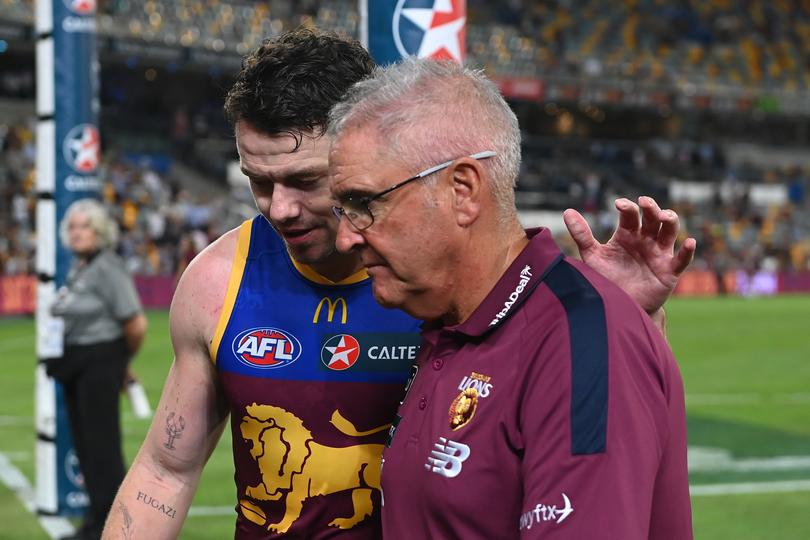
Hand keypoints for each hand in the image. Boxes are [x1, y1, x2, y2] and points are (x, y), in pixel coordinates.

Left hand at [563, 196, 695, 313]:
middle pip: (652, 218)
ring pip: (670, 231)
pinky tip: (689, 242)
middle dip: (651, 208)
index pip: (630, 215)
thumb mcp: (592, 256)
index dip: (627, 207)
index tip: (619, 204)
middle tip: (644, 203)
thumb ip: (582, 235)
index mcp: (627, 234)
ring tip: (664, 216)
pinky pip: (682, 259)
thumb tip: (567, 211)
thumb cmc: (607, 278)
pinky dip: (687, 250)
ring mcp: (659, 254)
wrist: (619, 306)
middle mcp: (645, 240)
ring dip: (670, 220)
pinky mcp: (669, 271)